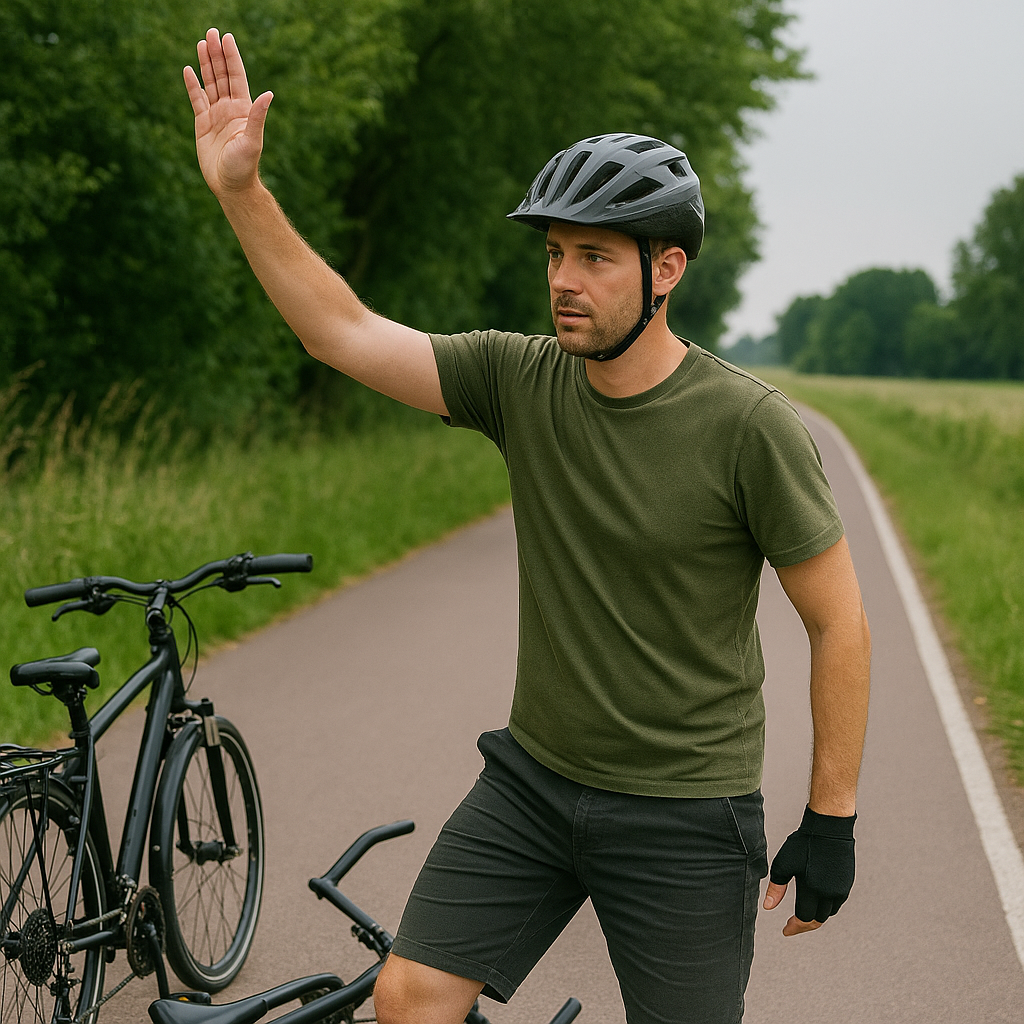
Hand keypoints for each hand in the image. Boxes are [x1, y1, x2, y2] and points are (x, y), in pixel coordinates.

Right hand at [183, 28, 272, 197]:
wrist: (231, 186)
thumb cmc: (244, 166)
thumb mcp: (252, 141)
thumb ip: (257, 117)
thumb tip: (269, 94)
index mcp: (243, 110)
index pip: (236, 77)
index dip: (231, 57)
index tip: (226, 38)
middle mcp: (230, 109)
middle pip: (222, 76)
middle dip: (217, 55)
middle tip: (211, 33)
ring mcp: (216, 116)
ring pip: (209, 84)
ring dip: (205, 64)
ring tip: (201, 43)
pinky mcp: (203, 125)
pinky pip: (196, 100)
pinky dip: (192, 85)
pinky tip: (189, 70)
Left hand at [762, 805, 855, 936]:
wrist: (829, 828)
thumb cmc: (803, 844)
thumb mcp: (783, 863)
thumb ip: (776, 888)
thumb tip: (767, 908)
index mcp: (813, 890)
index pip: (803, 918)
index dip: (793, 927)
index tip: (785, 930)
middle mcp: (830, 894)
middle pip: (817, 920)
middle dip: (804, 925)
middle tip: (792, 925)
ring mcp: (841, 890)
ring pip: (828, 913)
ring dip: (816, 917)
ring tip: (803, 915)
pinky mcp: (847, 883)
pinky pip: (836, 903)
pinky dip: (826, 908)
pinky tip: (816, 902)